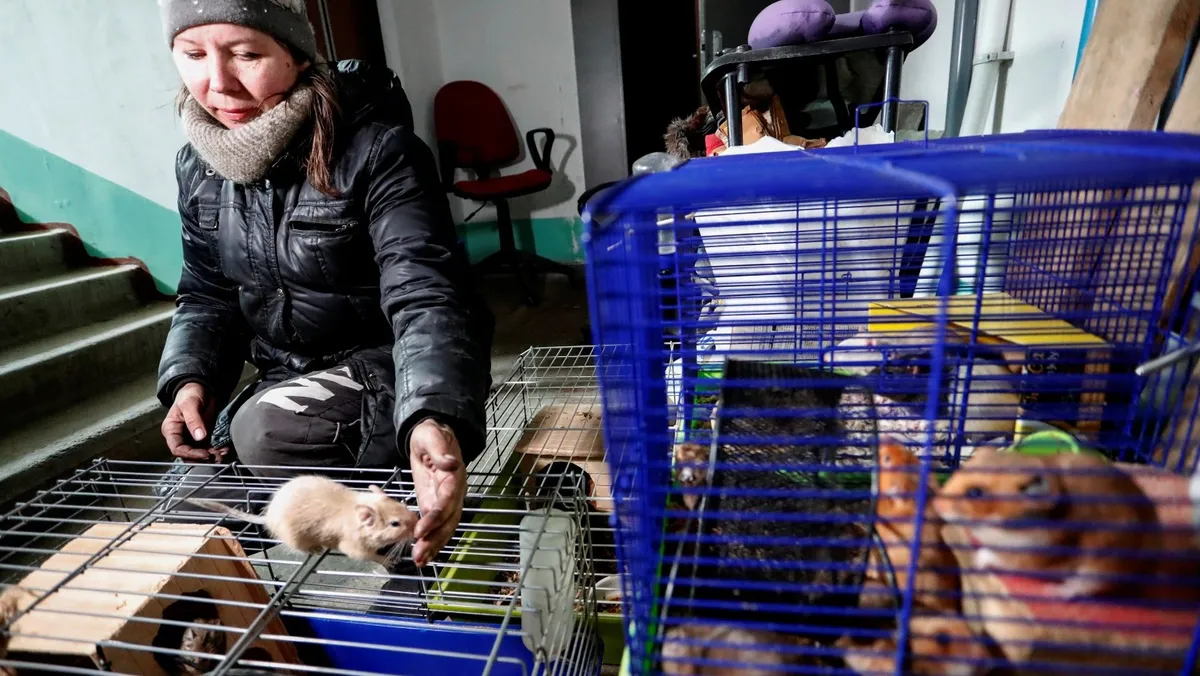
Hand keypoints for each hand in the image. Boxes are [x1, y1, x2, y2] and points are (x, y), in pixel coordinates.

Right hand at [161, 383, 226, 460]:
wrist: (201, 388)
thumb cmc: (190, 394)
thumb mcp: (190, 404)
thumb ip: (194, 420)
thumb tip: (199, 437)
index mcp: (171, 430)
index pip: (177, 449)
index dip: (191, 454)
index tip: (205, 454)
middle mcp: (180, 437)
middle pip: (188, 455)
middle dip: (203, 458)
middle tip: (217, 457)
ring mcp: (191, 438)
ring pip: (199, 454)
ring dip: (211, 456)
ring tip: (223, 453)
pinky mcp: (202, 437)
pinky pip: (208, 448)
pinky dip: (216, 450)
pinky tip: (224, 449)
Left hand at [409, 418, 466, 566]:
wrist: (432, 435)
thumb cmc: (431, 433)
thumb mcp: (431, 435)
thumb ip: (439, 449)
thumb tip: (450, 463)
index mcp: (454, 477)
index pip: (447, 500)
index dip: (436, 516)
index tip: (421, 529)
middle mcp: (454, 493)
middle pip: (448, 520)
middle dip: (434, 539)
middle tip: (419, 555)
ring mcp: (446, 501)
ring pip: (444, 528)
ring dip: (433, 545)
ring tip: (419, 561)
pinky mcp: (435, 505)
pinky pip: (436, 526)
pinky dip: (431, 541)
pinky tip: (422, 556)